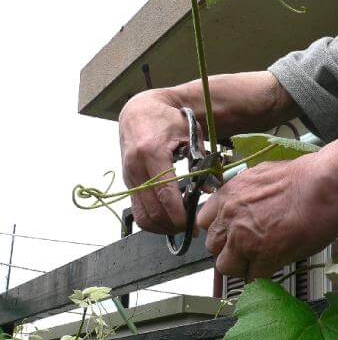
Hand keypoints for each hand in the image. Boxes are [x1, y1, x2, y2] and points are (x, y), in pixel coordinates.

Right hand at [119, 89, 203, 233]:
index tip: (194, 224)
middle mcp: (136, 167)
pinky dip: (152, 221)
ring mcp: (129, 178)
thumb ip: (200, 162)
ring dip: (162, 227)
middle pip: (153, 210)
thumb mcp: (190, 135)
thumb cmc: (168, 120)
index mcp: (152, 152)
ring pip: (142, 216)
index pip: (165, 193)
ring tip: (180, 226)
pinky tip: (167, 219)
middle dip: (173, 225)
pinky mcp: (127, 184)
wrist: (139, 112)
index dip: (180, 214)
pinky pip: (137, 212)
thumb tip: (209, 190)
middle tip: (190, 228)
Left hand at [197, 154, 337, 278]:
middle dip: (228, 249)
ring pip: (226, 266)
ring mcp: (244, 239)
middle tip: (245, 249)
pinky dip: (262, 275)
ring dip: (241, 266)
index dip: (218, 230)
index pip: (203, 221)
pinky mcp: (263, 257)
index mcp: (228, 195)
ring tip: (258, 261)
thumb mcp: (260, 175)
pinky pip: (252, 277)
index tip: (226, 234)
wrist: (323, 187)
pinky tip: (274, 266)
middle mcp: (230, 217)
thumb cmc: (303, 178)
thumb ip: (244, 194)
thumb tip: (244, 203)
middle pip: (212, 246)